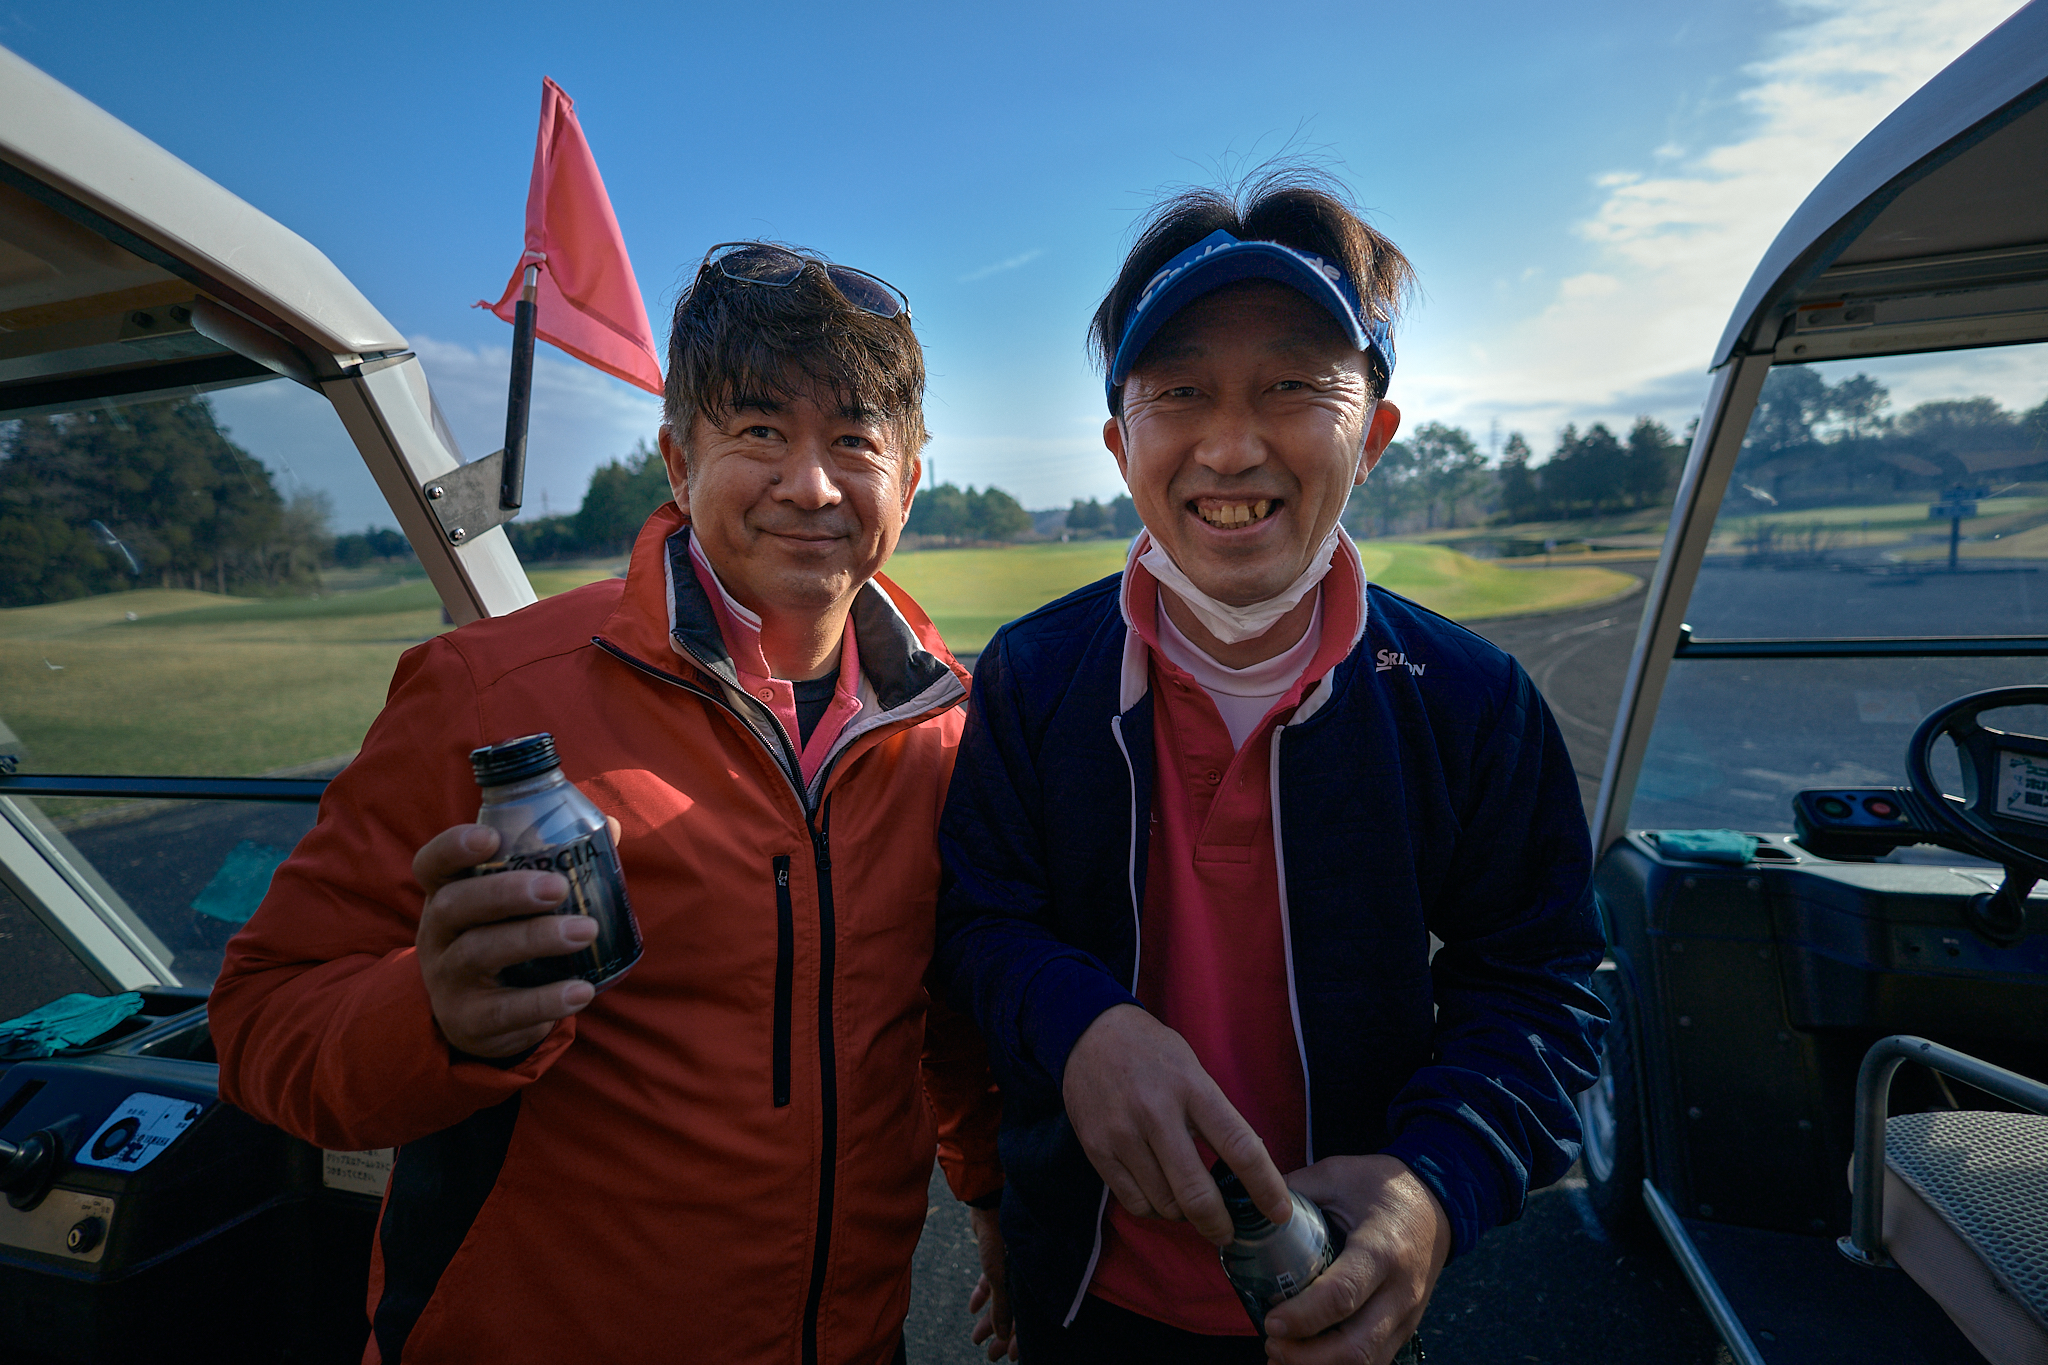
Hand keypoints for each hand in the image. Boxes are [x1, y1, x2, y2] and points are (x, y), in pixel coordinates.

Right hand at [413, 823, 601, 1057]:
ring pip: (479, 952)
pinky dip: (545, 1000)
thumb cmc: (505, 939)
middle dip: (506, 892)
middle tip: (557, 888)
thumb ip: (555, 864)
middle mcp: (438, 934)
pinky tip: (583, 991)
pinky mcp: (470, 1021)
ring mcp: (448, 979)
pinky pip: (504, 1011)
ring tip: (586, 931)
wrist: (481, 1019)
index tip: (490, 838)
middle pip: (455, 905)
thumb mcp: (514, 905)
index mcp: (447, 894)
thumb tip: (611, 828)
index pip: (432, 864)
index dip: (453, 848)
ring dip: (535, 938)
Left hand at [966, 1205, 1015, 1360]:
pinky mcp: (998, 1256)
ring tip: (975, 1339)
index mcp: (1034, 1277)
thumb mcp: (997, 1273)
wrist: (988, 1200)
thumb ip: (1000, 1305)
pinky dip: (982, 1295)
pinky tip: (972, 1309)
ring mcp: (1013, 1264)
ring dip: (989, 1319)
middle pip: (1016, 1312)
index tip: (1008, 1357)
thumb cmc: (1000, 1234)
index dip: (1020, 1340)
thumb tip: (1000, 1335)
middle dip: (1001, 1335)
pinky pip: (992, 1282)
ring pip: (1002, 1299)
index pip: (1030, 1318)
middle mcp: (1027, 1273)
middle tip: (989, 1354)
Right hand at [1060, 1004, 1290, 1244]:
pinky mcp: (1097, 1150)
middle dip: (1219, 1224)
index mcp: (1191, 1088)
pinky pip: (1135, 1202)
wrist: (1088, 1032)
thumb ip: (1214, 1116)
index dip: (1265, 1187)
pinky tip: (1161, 1196)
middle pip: (1197, 1192)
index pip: (1239, 1147)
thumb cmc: (1152, 1052)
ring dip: (1185, 1216)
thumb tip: (1242, 1172)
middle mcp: (1156, 1113)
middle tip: (1228, 1232)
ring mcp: (1123, 1135)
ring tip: (1190, 1205)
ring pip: (1165, 1204)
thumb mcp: (1193, 1070)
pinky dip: (1155, 1210)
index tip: (1279, 1212)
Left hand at [1261, 1155, 1450, 1364]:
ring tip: (1281, 1356)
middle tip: (1271, 1344)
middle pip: (1356, 1346)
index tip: (1270, 1321)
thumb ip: (1294, 1192)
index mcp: (1381, 1249)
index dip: (1303, 1316)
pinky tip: (1306, 1360)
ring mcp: (1407, 1314)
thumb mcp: (1337, 1175)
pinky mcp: (1406, 1327)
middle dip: (1307, 1358)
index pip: (1342, 1295)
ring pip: (1367, 1363)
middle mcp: (1399, 1290)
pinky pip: (1375, 1360)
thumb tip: (1248, 1205)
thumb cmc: (1383, 1187)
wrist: (1437, 1201)